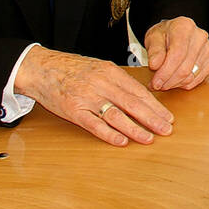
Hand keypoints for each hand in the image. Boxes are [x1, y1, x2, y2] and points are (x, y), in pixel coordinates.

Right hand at [14, 46, 174, 146]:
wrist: (41, 68)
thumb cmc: (72, 69)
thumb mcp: (98, 67)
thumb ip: (117, 81)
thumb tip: (141, 96)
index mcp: (110, 72)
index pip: (138, 91)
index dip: (155, 105)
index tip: (168, 116)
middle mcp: (100, 84)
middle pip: (131, 103)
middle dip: (152, 118)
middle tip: (166, 129)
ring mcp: (86, 98)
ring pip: (116, 115)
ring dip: (134, 128)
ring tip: (149, 138)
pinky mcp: (73, 110)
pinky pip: (94, 124)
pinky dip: (109, 134)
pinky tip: (122, 141)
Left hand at [144, 16, 208, 90]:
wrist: (174, 34)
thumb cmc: (164, 36)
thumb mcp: (153, 38)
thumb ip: (154, 51)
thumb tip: (155, 64)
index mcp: (184, 27)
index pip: (177, 54)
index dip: (165, 72)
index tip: (155, 82)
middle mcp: (200, 36)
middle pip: (185, 68)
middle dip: (168, 81)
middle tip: (157, 85)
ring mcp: (208, 49)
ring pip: (191, 76)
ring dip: (175, 84)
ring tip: (165, 82)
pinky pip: (198, 79)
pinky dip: (185, 84)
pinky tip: (176, 80)